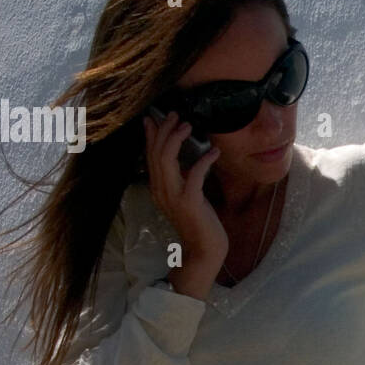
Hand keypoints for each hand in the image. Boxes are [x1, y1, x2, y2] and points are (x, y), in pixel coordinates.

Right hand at [142, 110, 228, 262]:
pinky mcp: (190, 202)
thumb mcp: (187, 195)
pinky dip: (204, 160)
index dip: (151, 135)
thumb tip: (184, 157)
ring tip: (188, 125)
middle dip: (164, 130)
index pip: (149, 156)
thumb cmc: (199, 221)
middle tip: (175, 114)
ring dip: (177, 139)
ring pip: (166, 159)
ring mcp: (173, 196)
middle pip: (156, 153)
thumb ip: (182, 177)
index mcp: (158, 188)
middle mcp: (160, 190)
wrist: (204, 250)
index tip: (155, 117)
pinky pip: (194, 175)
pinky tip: (214, 152)